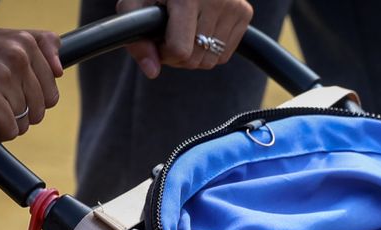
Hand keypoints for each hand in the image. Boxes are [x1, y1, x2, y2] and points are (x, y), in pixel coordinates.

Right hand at [0, 29, 61, 140]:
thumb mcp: (4, 43)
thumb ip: (39, 46)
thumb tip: (59, 70)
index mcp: (23, 40)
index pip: (52, 86)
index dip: (33, 95)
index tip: (11, 85)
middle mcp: (15, 53)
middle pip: (41, 105)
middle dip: (22, 108)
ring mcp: (0, 72)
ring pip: (26, 118)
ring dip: (8, 119)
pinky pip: (11, 128)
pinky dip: (0, 130)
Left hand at [116, 0, 252, 77]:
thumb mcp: (135, 3)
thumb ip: (136, 39)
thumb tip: (152, 72)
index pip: (180, 51)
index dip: (163, 52)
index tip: (157, 39)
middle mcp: (217, 1)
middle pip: (196, 60)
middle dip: (178, 55)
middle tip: (168, 34)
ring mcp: (235, 8)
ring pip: (211, 61)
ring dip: (194, 54)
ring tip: (184, 31)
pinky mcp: (245, 13)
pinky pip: (225, 54)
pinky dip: (210, 48)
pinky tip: (200, 28)